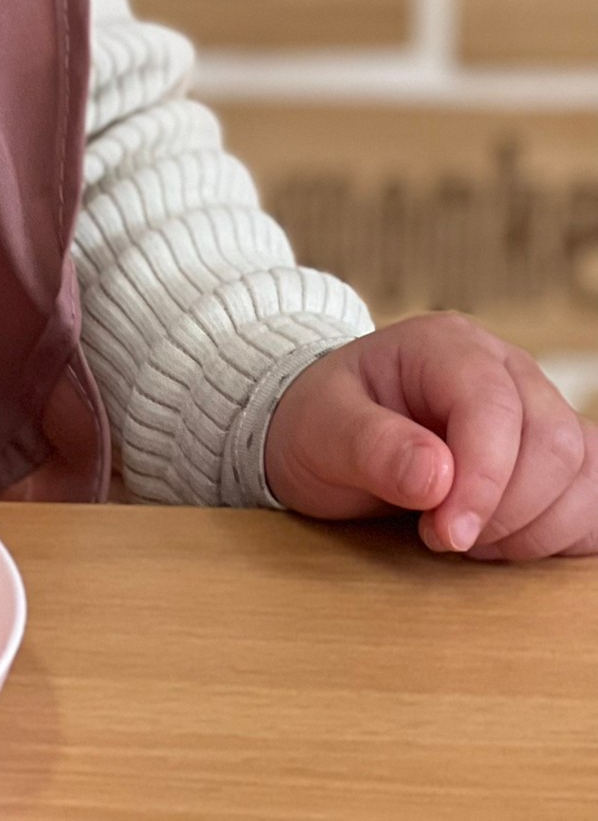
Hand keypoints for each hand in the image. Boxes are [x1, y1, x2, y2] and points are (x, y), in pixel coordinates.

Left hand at [264, 314, 597, 560]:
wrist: (328, 433)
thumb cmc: (322, 423)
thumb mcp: (320, 430)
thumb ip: (372, 447)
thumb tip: (436, 478)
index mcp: (445, 347)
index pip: (494, 408)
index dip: (483, 480)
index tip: (446, 534)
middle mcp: (504, 368)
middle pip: (554, 442)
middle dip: (507, 511)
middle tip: (444, 538)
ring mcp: (536, 408)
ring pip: (584, 472)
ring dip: (535, 528)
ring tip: (468, 540)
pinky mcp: (551, 455)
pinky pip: (592, 495)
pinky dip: (563, 533)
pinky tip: (507, 544)